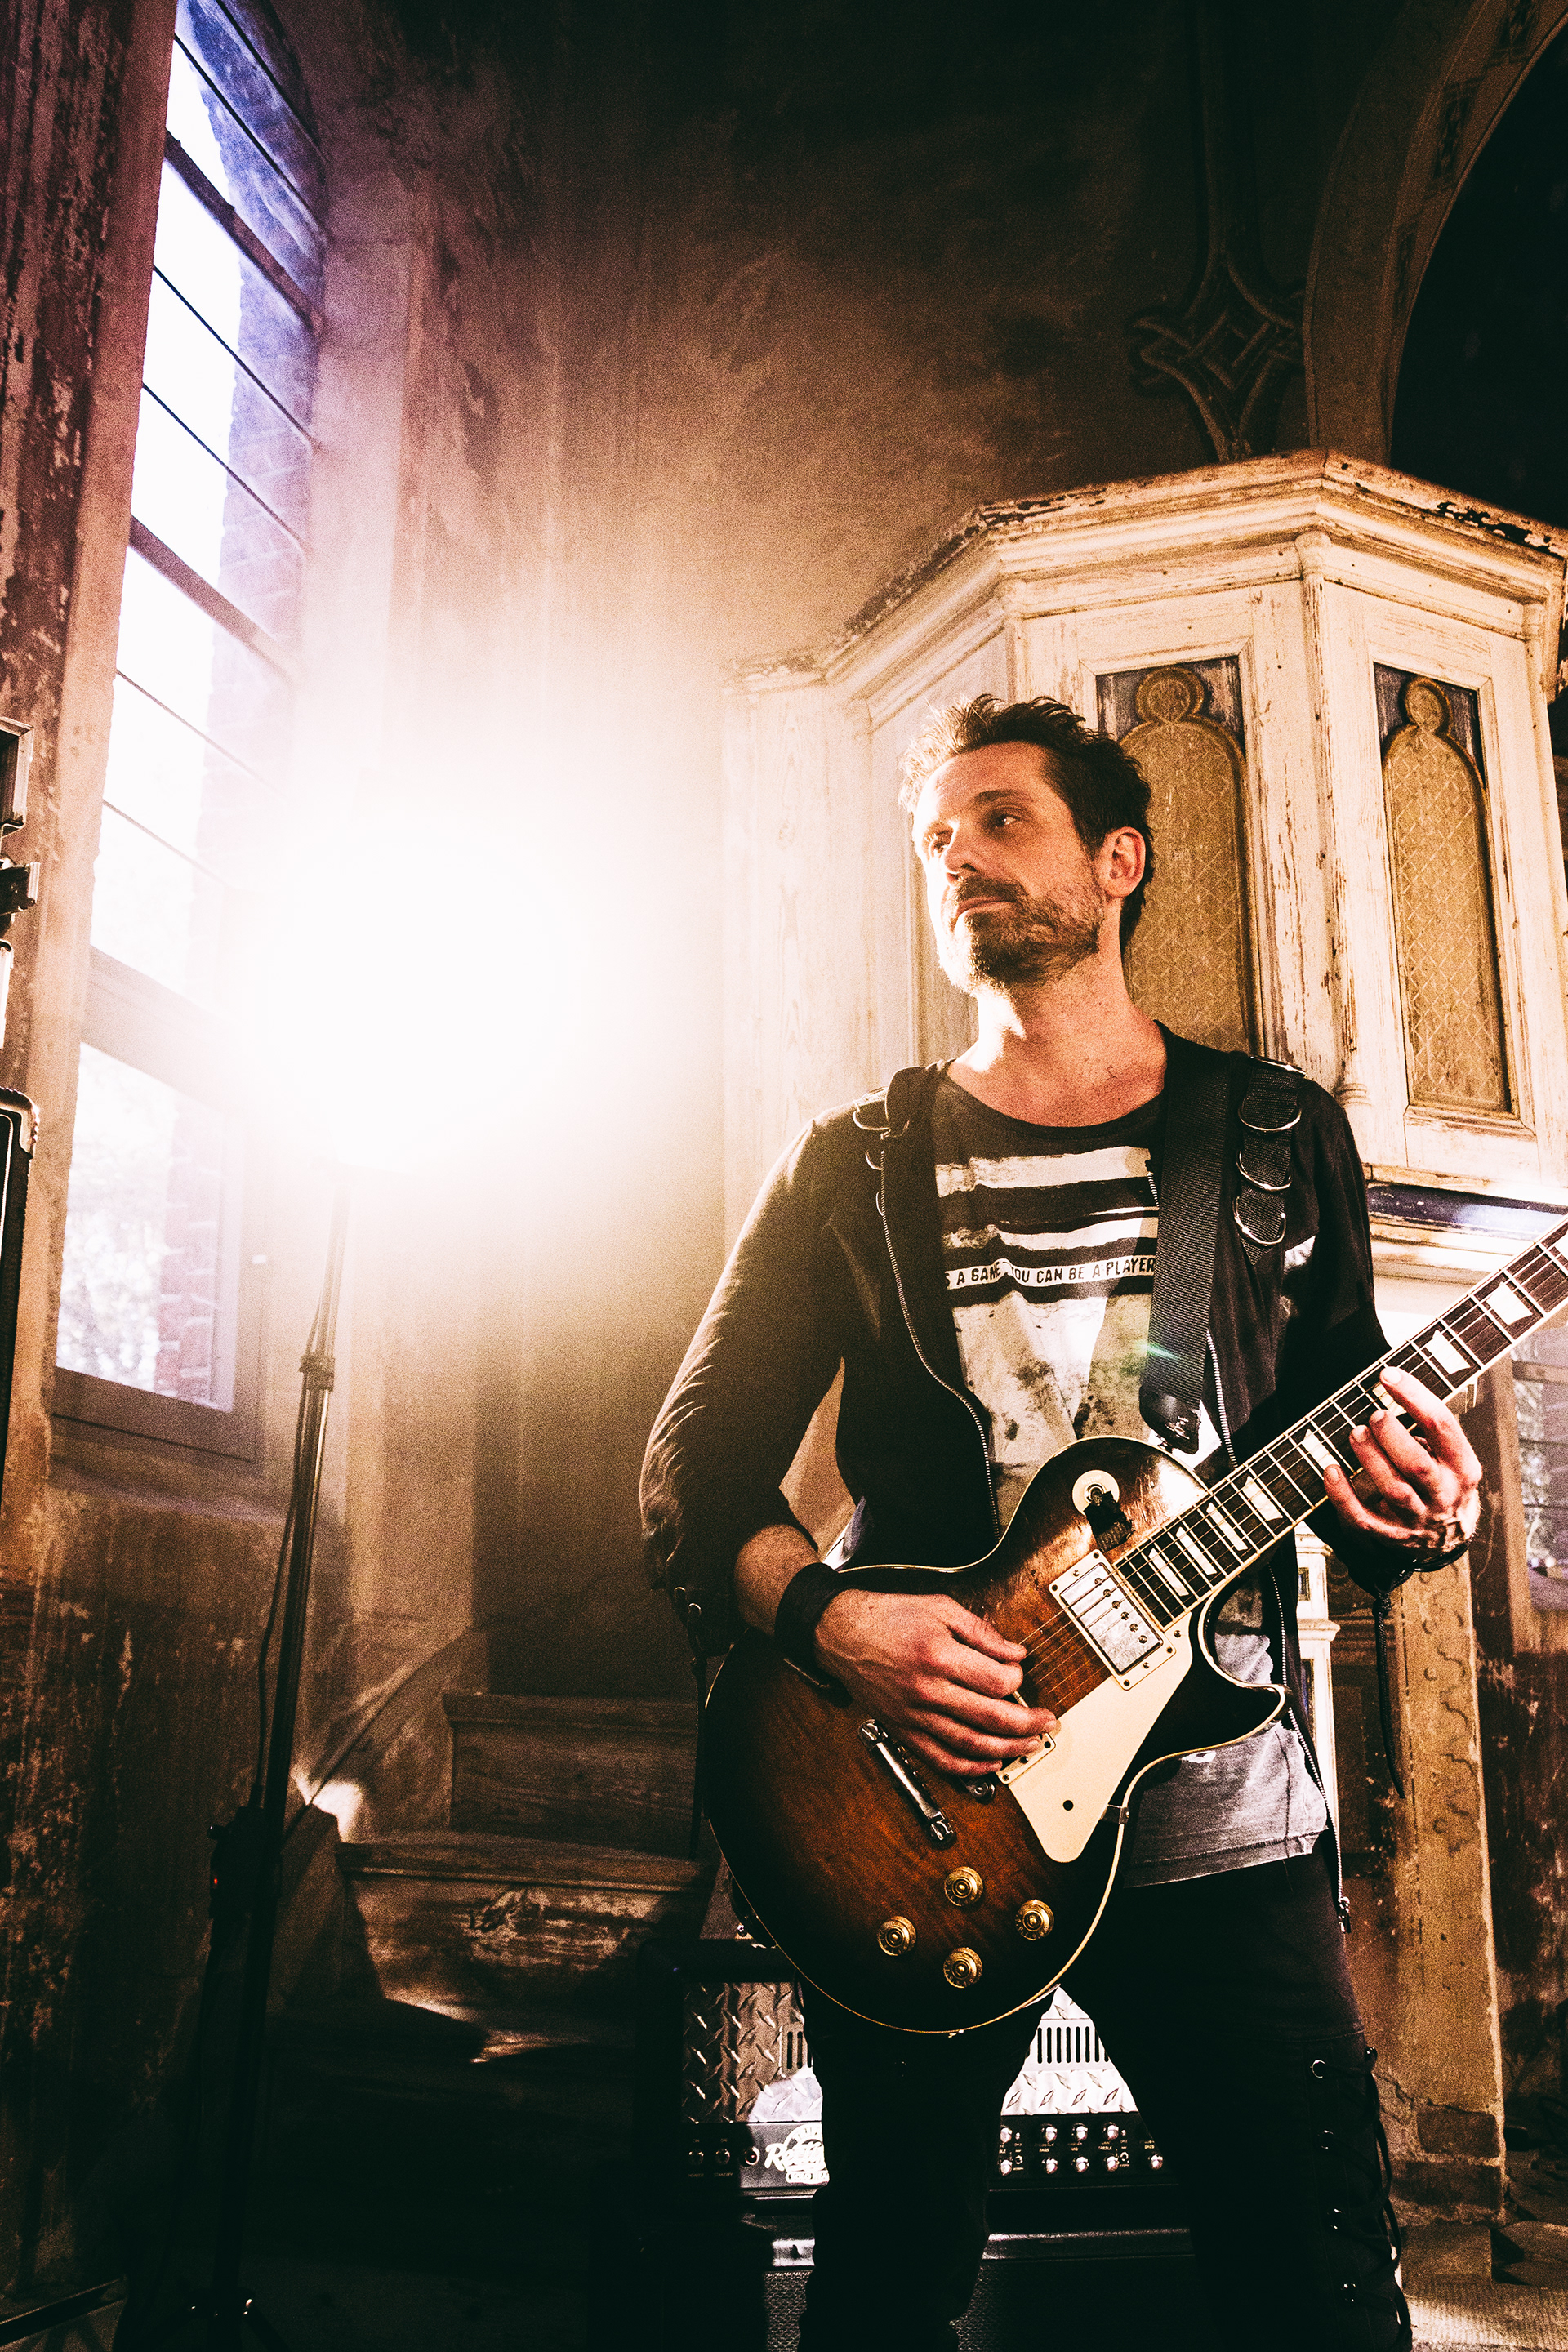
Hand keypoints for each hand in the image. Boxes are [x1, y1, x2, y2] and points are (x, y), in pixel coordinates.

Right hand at [813, 1588, 1057, 1775]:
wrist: (841, 1633)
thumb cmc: (887, 1616)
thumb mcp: (939, 1607)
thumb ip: (981, 1631)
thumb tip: (1014, 1652)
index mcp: (939, 1654)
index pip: (995, 1681)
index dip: (1017, 1680)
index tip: (1021, 1675)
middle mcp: (927, 1689)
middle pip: (989, 1717)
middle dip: (1026, 1723)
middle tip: (1046, 1722)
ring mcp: (914, 1713)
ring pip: (969, 1743)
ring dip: (1006, 1749)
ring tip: (1028, 1746)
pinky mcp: (903, 1728)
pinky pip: (939, 1758)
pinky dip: (968, 1767)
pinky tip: (988, 1764)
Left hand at [1321, 1363, 1481, 1557]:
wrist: (1451, 1539)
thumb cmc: (1444, 1483)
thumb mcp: (1453, 1457)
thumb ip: (1431, 1429)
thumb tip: (1393, 1383)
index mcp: (1462, 1468)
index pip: (1442, 1426)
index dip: (1415, 1396)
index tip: (1389, 1375)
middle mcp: (1443, 1494)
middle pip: (1417, 1465)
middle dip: (1391, 1435)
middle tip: (1374, 1415)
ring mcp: (1417, 1518)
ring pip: (1393, 1490)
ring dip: (1370, 1459)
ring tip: (1355, 1434)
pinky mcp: (1392, 1535)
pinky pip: (1363, 1519)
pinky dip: (1343, 1496)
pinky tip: (1330, 1471)